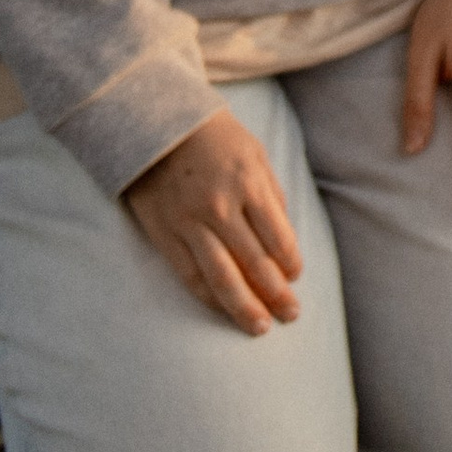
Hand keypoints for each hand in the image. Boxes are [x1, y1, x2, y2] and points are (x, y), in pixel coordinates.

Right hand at [126, 109, 303, 334]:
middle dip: (276, 293)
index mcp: (249, 182)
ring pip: (222, 277)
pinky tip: (222, 310)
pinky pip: (190, 275)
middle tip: (290, 315)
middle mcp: (220, 206)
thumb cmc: (215, 138)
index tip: (295, 278)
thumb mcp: (254, 154)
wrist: (156, 124)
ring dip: (244, 307)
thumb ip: (270, 194)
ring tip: (260, 327)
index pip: (278, 237)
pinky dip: (209, 298)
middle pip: (254, 262)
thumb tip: (285, 239)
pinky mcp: (164, 234)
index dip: (290, 263)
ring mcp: (190, 223)